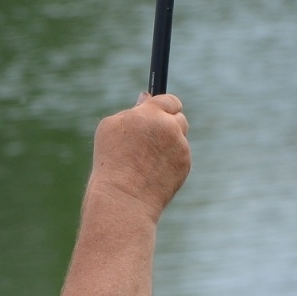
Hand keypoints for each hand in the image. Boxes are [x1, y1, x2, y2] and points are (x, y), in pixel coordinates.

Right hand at [88, 94, 190, 216]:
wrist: (124, 197)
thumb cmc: (112, 162)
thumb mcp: (111, 129)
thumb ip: (132, 110)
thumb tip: (146, 97)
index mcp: (151, 113)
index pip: (169, 100)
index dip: (165, 107)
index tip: (160, 113)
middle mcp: (169, 127)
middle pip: (179, 118)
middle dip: (169, 125)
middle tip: (154, 138)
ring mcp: (180, 146)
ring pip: (179, 140)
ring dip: (169, 145)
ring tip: (147, 161)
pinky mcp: (185, 165)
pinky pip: (180, 158)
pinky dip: (170, 162)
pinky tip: (154, 173)